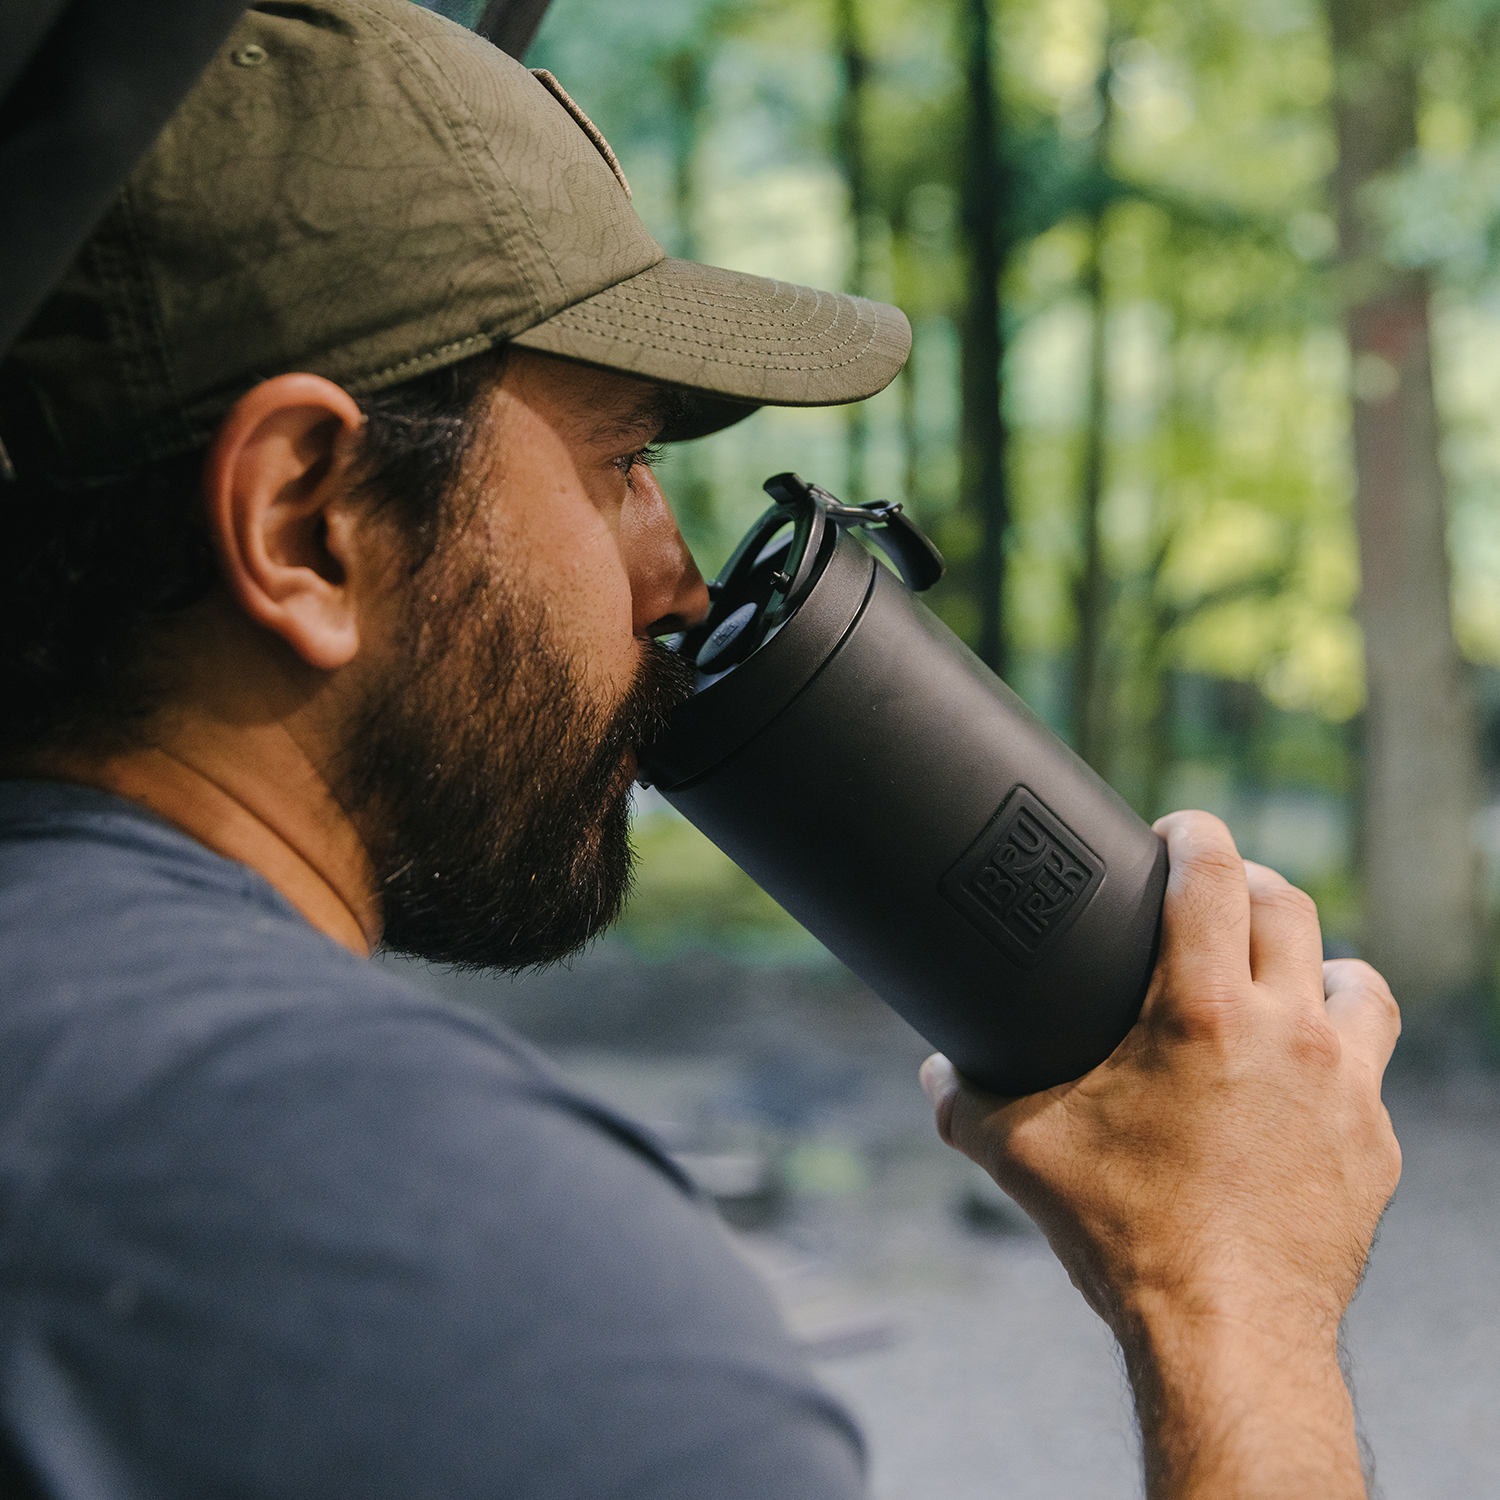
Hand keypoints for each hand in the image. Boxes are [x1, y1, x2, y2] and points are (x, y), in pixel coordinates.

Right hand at [921, 809, 1399, 1497]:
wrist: (1225, 1336)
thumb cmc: (1121, 1235)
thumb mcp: (1018, 1152)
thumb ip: (961, 1096)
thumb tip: (934, 1067)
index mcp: (1200, 1013)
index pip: (1212, 874)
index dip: (1194, 832)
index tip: (1176, 830)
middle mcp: (1289, 1033)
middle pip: (1291, 906)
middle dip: (1249, 883)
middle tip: (1214, 894)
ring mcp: (1346, 1087)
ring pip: (1356, 979)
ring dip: (1316, 963)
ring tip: (1278, 980)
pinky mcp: (1375, 1144)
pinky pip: (1373, 1068)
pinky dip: (1340, 1052)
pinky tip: (1299, 1081)